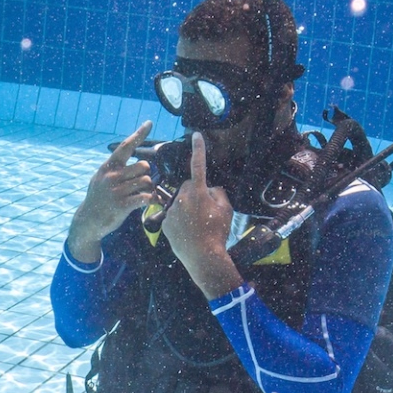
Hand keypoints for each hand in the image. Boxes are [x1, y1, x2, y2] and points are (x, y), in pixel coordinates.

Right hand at [67, 121, 158, 261]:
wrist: (88, 220)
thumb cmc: (99, 198)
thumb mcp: (101, 178)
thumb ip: (115, 168)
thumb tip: (131, 156)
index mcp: (108, 167)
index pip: (126, 146)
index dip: (139, 134)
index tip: (149, 123)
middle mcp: (112, 176)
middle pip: (143, 166)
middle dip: (146, 174)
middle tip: (141, 183)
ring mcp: (116, 191)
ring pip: (146, 182)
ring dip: (149, 188)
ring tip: (143, 194)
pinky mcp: (122, 205)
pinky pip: (145, 197)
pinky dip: (152, 199)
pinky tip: (151, 202)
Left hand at [162, 133, 240, 298]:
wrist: (203, 257)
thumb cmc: (217, 233)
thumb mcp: (227, 210)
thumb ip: (218, 194)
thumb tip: (210, 189)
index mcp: (198, 192)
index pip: (198, 165)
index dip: (198, 149)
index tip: (196, 135)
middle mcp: (182, 198)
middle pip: (188, 187)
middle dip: (195, 193)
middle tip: (205, 211)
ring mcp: (172, 210)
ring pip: (180, 202)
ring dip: (187, 208)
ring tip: (196, 225)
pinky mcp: (165, 222)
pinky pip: (173, 216)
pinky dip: (180, 221)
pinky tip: (188, 232)